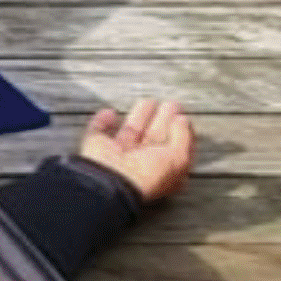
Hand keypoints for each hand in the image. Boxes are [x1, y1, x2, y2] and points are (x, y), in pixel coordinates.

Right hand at [78, 95, 195, 202]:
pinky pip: (98, 130)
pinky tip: (110, 112)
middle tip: (170, 105)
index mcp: (161, 171)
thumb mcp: (178, 157)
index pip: (173, 149)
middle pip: (153, 138)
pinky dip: (102, 121)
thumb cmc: (148, 174)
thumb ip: (183, 137)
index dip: (180, 133)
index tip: (183, 117)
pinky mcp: (96, 146)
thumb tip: (182, 120)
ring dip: (139, 117)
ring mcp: (117, 155)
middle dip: (162, 121)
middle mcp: (140, 163)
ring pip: (129, 132)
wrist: (113, 179)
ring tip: (149, 101)